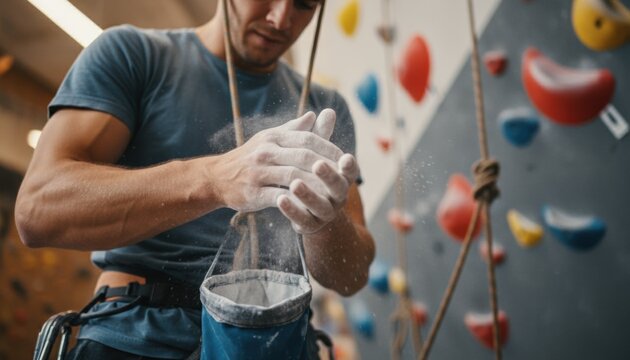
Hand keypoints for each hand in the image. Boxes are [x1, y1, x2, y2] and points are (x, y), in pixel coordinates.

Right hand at [214, 111, 343, 212]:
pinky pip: (279, 197)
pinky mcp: (253, 193)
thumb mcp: (269, 139)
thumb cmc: (249, 158)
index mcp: (273, 137)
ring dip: (316, 186)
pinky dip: (296, 201)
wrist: (216, 178)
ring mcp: (258, 172)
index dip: (329, 148)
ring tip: (334, 194)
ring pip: (293, 177)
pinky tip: (312, 207)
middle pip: (303, 157)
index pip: (307, 139)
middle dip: (326, 167)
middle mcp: (266, 152)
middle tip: (345, 177)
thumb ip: (294, 129)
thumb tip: (315, 115)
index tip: (345, 159)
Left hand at [277, 109, 360, 233]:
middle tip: (317, 165)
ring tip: (294, 183)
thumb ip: (320, 136)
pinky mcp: (309, 224)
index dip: (349, 165)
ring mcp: (325, 212)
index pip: (350, 171)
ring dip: (308, 193)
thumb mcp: (314, 155)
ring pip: (320, 205)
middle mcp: (338, 197)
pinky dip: (291, 210)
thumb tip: (328, 112)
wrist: (307, 209)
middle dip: (328, 176)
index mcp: (342, 178)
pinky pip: (302, 219)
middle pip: (338, 187)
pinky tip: (279, 199)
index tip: (346, 158)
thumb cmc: (312, 175)